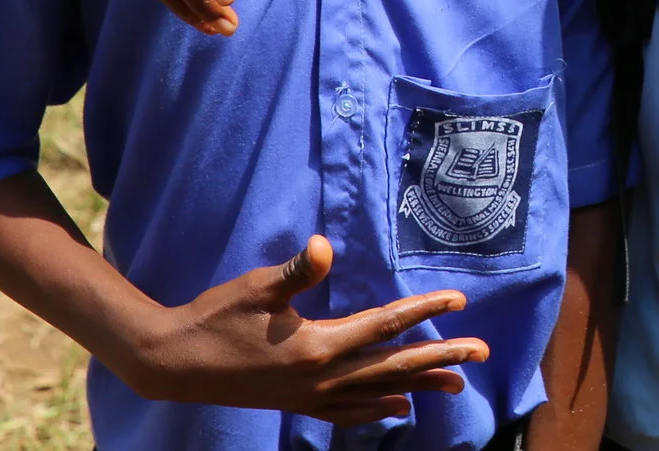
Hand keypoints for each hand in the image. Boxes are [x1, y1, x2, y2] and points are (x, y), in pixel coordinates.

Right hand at [121, 236, 486, 424]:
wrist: (175, 363)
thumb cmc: (217, 317)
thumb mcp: (256, 287)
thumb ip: (295, 271)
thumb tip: (321, 247)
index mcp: (317, 346)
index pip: (384, 326)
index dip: (423, 312)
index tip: (459, 303)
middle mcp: (321, 377)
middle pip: (393, 366)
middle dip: (440, 359)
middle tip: (482, 354)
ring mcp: (310, 396)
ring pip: (377, 393)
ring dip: (419, 386)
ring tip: (457, 386)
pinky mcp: (297, 404)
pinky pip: (348, 411)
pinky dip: (377, 409)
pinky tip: (398, 408)